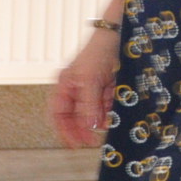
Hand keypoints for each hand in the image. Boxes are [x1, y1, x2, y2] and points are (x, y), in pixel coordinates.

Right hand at [48, 34, 119, 148]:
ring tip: (106, 122)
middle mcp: (76, 89)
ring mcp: (92, 90)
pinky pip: (107, 106)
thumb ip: (87, 104)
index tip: (72, 143)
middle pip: (76, 116)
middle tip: (92, 140)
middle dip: (83, 128)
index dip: (63, 130)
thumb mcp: (89, 80)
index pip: (58, 114)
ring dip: (100, 119)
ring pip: (93, 113)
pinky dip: (110, 111)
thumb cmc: (99, 51)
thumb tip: (88, 126)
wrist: (122, 36)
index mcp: (65, 86)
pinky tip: (113, 112)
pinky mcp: (108, 89)